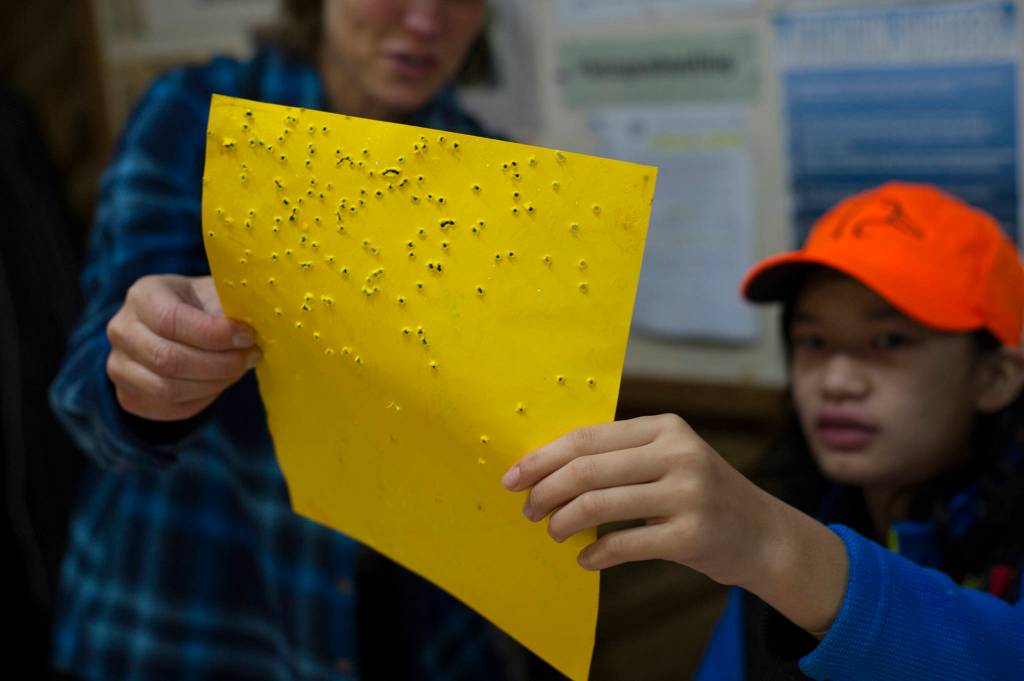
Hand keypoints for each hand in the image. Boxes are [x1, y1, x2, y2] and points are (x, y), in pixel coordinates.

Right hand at [106, 274, 258, 420]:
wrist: (179, 331)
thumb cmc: (203, 308)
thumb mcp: (217, 294)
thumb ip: (232, 307)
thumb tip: (257, 326)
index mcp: (143, 296)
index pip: (171, 320)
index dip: (214, 334)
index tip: (248, 337)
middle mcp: (121, 329)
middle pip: (168, 359)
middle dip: (219, 363)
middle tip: (250, 357)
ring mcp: (119, 366)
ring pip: (168, 388)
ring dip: (214, 383)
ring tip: (238, 369)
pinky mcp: (129, 396)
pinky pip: (168, 408)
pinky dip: (202, 399)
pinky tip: (218, 382)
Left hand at [502, 414, 847, 635]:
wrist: (762, 534)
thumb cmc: (700, 494)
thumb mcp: (669, 458)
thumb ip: (619, 456)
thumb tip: (546, 468)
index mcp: (665, 428)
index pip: (588, 438)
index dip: (544, 458)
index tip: (514, 476)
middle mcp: (678, 454)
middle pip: (587, 469)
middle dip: (546, 491)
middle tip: (529, 511)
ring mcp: (687, 494)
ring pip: (599, 505)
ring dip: (563, 522)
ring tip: (552, 532)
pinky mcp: (691, 536)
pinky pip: (624, 544)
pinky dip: (595, 553)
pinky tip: (585, 558)